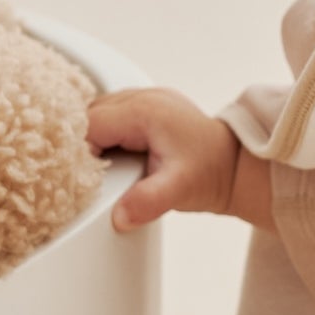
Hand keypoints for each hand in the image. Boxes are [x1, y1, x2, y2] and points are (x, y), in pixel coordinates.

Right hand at [86, 86, 243, 231]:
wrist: (236, 167)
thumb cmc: (212, 173)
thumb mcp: (179, 190)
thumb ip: (148, 201)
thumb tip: (119, 217)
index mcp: (144, 110)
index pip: (89, 124)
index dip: (78, 151)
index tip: (80, 176)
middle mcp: (143, 97)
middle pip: (89, 116)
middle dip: (82, 144)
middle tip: (86, 176)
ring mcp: (146, 100)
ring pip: (98, 114)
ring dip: (93, 139)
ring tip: (99, 169)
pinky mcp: (148, 110)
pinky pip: (112, 117)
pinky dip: (106, 136)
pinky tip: (111, 158)